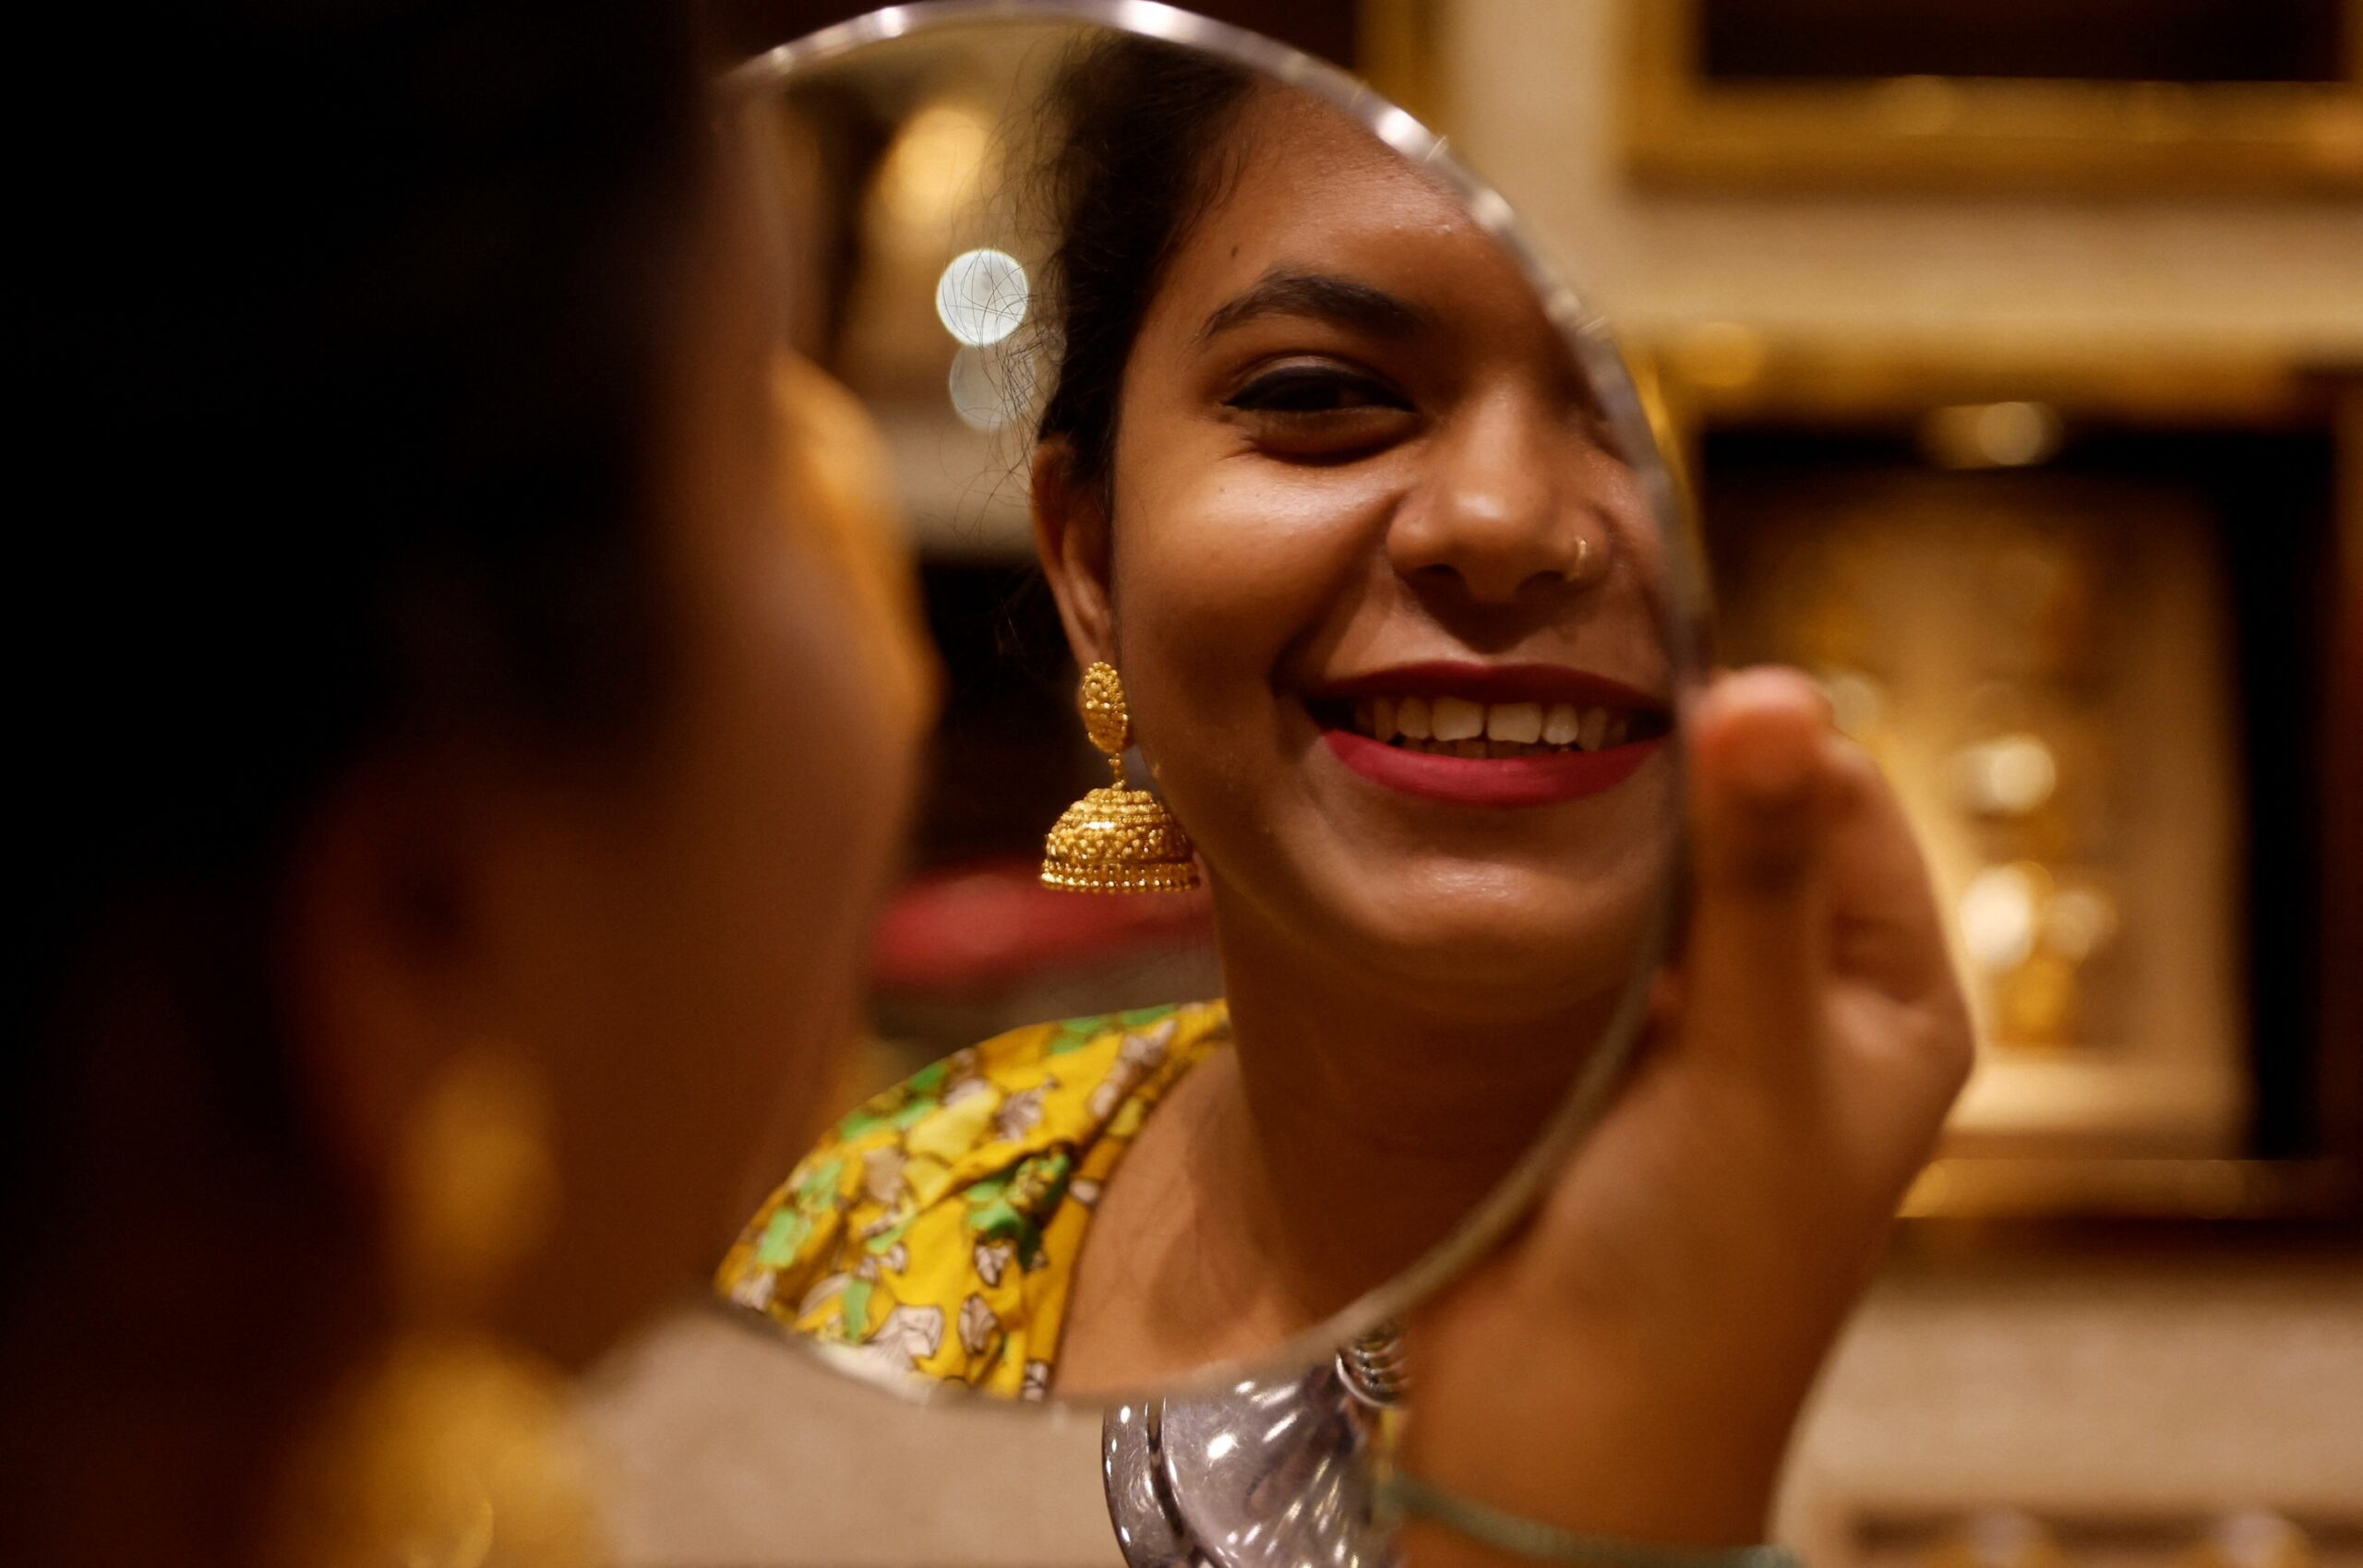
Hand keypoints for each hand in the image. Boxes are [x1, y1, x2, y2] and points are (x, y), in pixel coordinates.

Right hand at [1402, 666, 1974, 1555]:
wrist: (1558, 1449)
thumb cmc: (1697, 1275)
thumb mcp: (1754, 1065)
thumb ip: (1756, 881)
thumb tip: (1774, 689)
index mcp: (1889, 996)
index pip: (1839, 798)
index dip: (1753, 730)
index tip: (1635, 672)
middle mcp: (1796, 1000)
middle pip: (1733, 827)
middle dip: (1655, 772)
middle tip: (1542, 701)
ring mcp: (1683, 1029)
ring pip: (1638, 879)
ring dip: (1580, 831)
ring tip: (1490, 758)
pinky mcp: (1579, 1058)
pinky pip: (1561, 938)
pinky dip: (1525, 893)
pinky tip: (1461, 848)